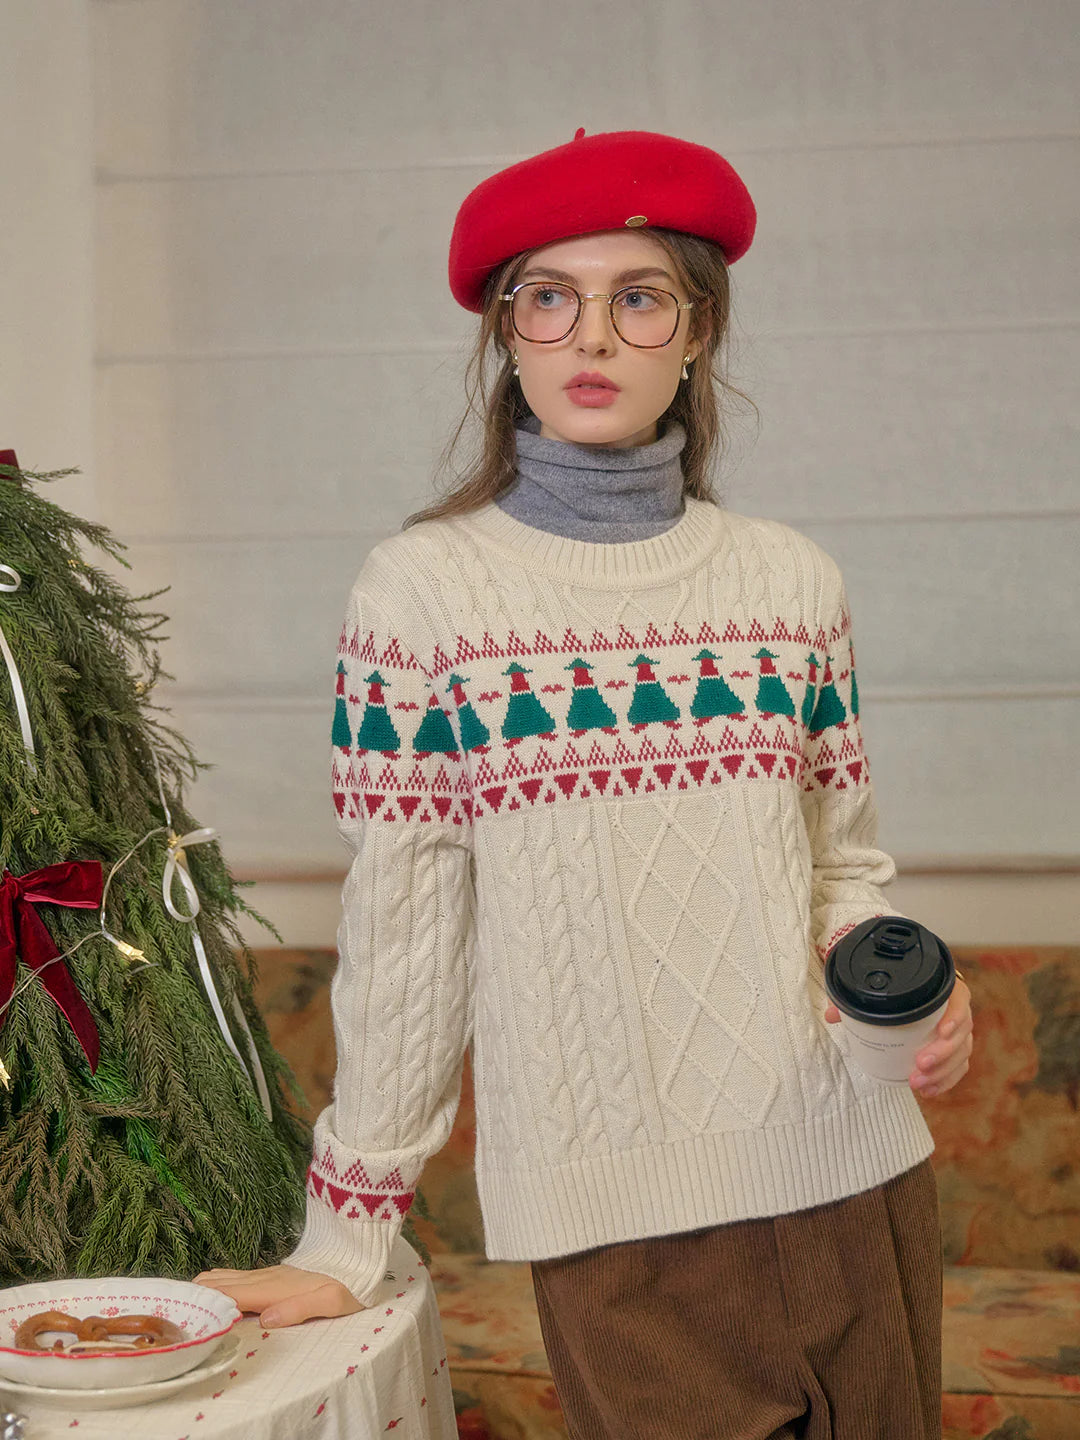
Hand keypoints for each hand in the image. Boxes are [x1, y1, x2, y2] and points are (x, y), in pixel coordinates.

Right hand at [193, 1263, 363, 1327]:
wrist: (358, 1261)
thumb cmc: (347, 1285)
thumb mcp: (330, 1302)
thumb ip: (298, 1310)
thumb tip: (265, 1321)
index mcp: (273, 1287)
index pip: (229, 1294)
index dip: (204, 1302)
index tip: (179, 1311)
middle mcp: (264, 1277)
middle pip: (218, 1281)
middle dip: (194, 1294)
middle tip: (170, 1309)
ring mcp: (266, 1273)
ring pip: (224, 1276)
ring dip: (203, 1288)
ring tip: (182, 1303)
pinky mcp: (271, 1274)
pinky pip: (235, 1276)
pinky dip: (216, 1284)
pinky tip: (210, 1293)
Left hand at [824, 977, 973, 1098]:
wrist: (911, 996)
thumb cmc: (898, 992)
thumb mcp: (876, 991)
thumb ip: (855, 999)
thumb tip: (832, 1015)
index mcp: (943, 989)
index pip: (960, 999)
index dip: (955, 1015)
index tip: (942, 1030)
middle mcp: (955, 1011)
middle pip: (962, 1032)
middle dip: (943, 1052)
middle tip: (920, 1063)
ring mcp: (958, 1033)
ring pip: (962, 1054)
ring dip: (943, 1071)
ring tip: (918, 1082)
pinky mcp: (956, 1052)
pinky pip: (958, 1068)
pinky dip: (945, 1081)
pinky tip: (928, 1090)